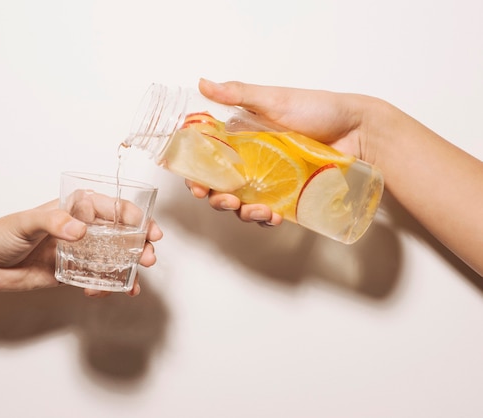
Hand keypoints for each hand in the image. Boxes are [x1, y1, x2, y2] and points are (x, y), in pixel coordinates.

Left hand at [0, 199, 162, 296]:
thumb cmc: (1, 235)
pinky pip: (98, 278)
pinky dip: (108, 286)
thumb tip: (79, 230)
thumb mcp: (25, 222)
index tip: (146, 228)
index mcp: (73, 208)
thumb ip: (54, 222)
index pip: (110, 207)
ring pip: (114, 257)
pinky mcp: (73, 273)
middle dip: (140, 245)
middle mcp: (81, 228)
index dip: (133, 216)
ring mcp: (79, 252)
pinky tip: (107, 292)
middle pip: (120, 233)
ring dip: (130, 268)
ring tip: (136, 281)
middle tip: (148, 257)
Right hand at [187, 78, 372, 225]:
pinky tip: (273, 216)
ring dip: (242, 213)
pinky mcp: (287, 195)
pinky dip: (266, 219)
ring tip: (257, 212)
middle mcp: (250, 160)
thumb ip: (238, 94)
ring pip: (242, 204)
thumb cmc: (318, 109)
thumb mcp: (274, 99)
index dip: (198, 174)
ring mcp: (268, 179)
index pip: (209, 159)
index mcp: (240, 137)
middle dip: (217, 199)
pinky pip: (269, 213)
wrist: (358, 129)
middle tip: (226, 201)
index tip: (197, 185)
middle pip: (220, 186)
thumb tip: (203, 84)